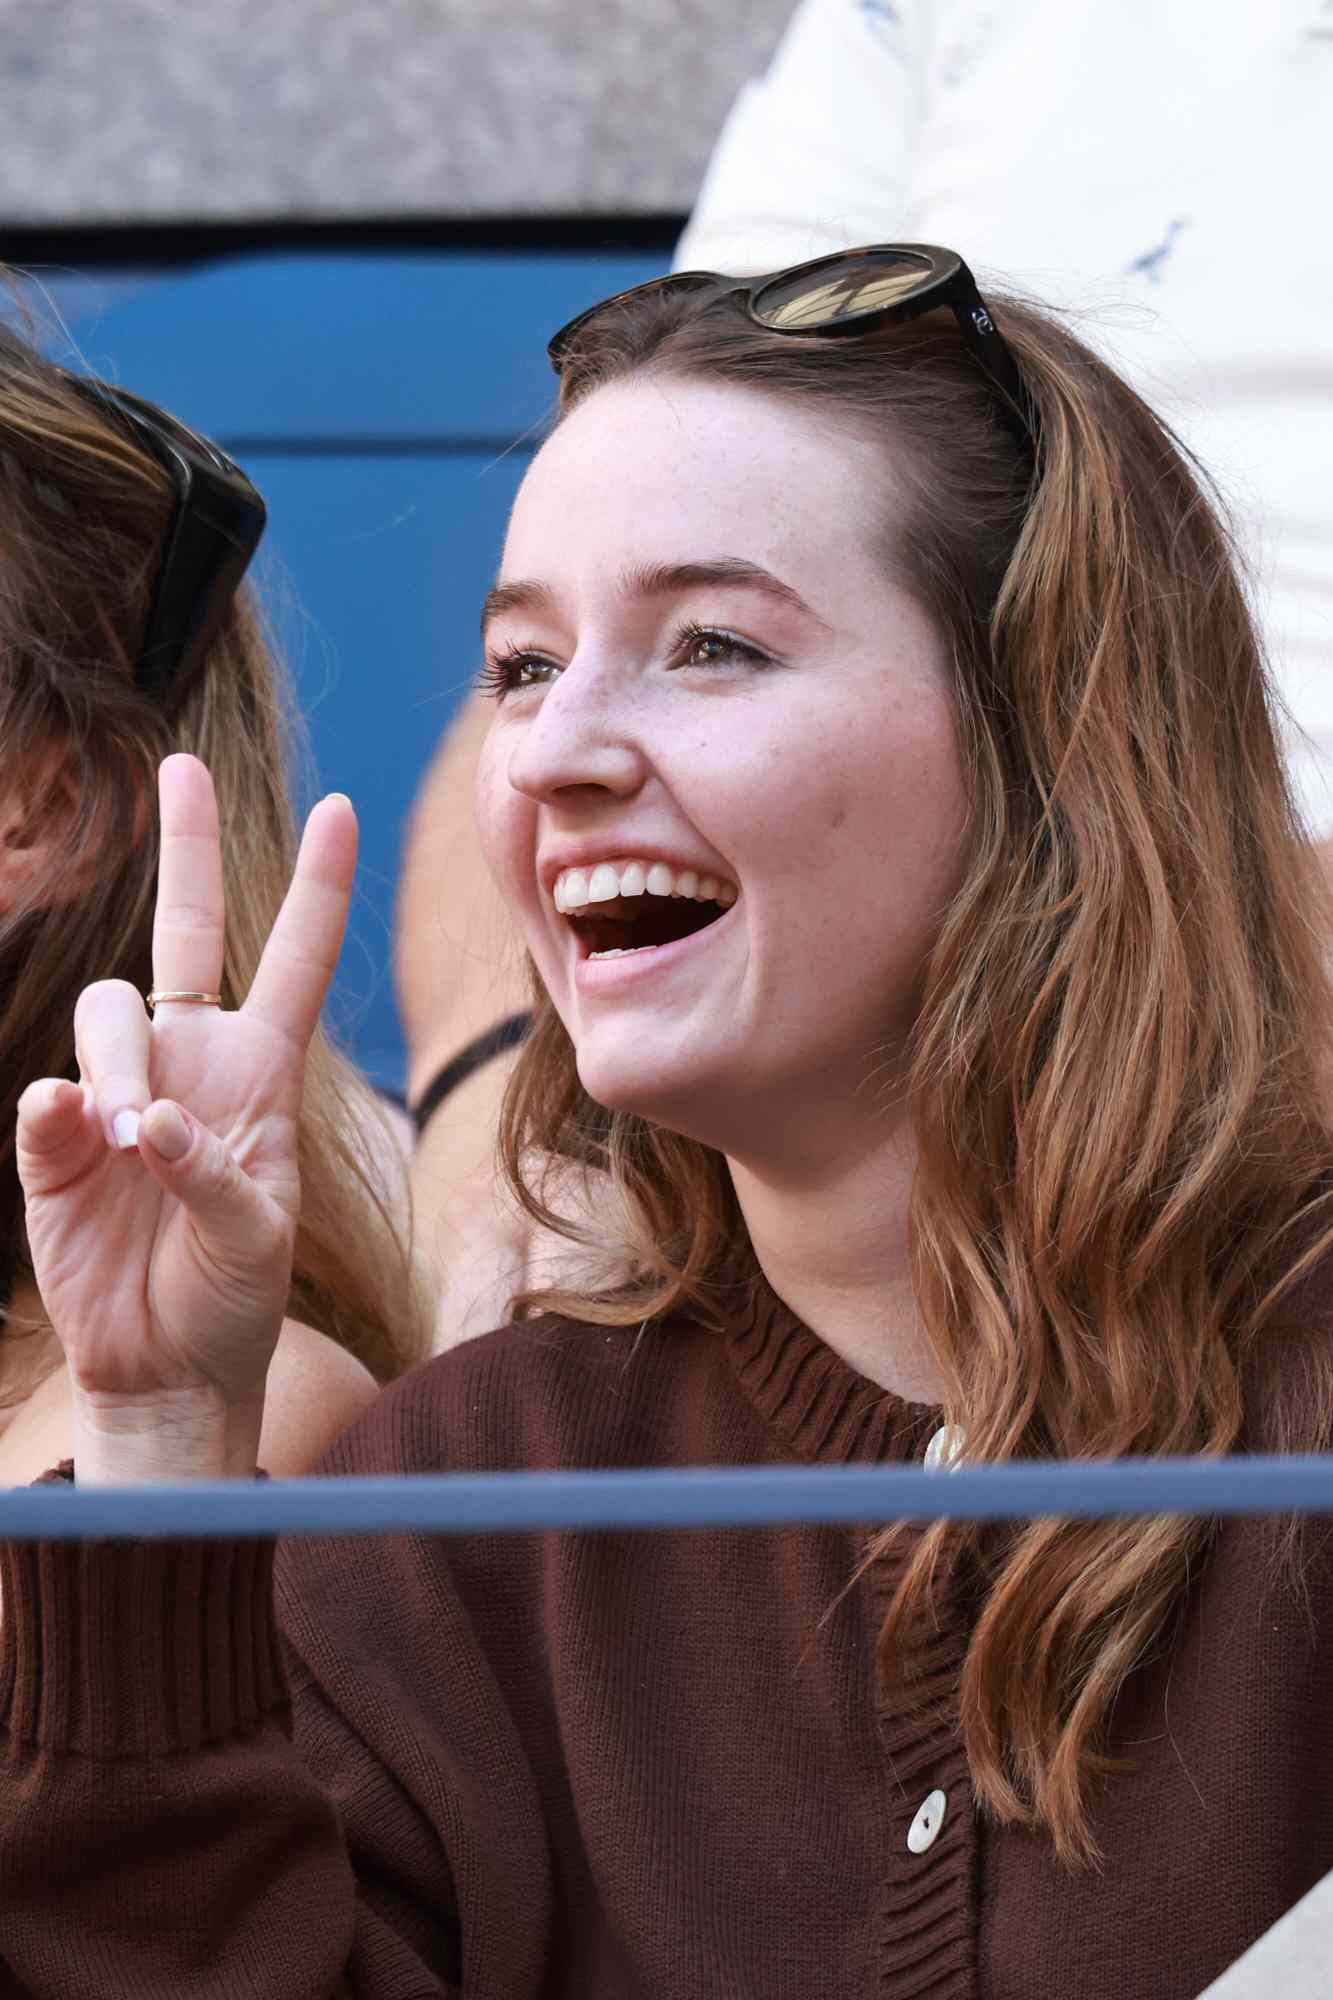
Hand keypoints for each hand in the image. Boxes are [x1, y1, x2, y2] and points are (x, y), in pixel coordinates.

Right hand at [15, 755, 356, 1480]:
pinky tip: (88, 1141)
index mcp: (261, 1073)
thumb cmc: (232, 1294)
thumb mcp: (256, 1237)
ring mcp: (118, 1089)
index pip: (294, 961)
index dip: (317, 888)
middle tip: (181, 763)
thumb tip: (144, 1119)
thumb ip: (212, 1173)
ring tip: (133, 1140)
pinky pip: (50, 1091)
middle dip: (186, 846)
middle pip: (185, 929)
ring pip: (109, 1009)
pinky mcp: (56, 1136)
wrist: (165, 1364)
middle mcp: (190, 1060)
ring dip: (121, 1062)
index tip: (340, 808)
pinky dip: (67, 1110)